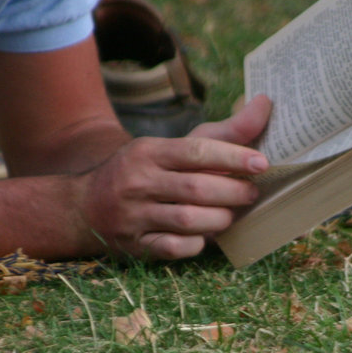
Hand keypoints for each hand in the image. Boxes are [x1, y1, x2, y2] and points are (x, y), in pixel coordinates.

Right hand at [78, 95, 271, 258]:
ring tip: (232, 214)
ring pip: (188, 220)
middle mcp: (138, 181)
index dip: (233, 157)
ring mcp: (134, 215)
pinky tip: (205, 236)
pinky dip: (196, 244)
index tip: (262, 164)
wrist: (86, 204)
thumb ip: (224, 131)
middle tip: (252, 193)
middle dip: (233, 192)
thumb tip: (265, 104)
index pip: (196, 151)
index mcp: (149, 151)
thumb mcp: (176, 146)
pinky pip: (174, 248)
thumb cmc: (147, 171)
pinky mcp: (135, 245)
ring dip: (220, 219)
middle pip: (197, 189)